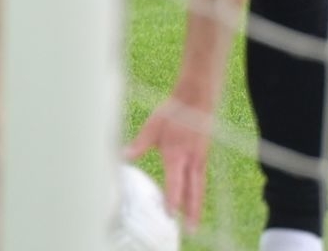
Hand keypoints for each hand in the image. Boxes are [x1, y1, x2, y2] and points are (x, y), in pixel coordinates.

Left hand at [125, 97, 211, 231]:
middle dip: (191, 212)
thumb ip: (139, 144)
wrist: (196, 98)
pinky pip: (201, 179)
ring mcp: (199, 159)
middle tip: (191, 230)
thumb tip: (123, 156)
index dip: (173, 200)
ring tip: (194, 222)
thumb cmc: (174, 112)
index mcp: (176, 154)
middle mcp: (191, 160)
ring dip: (197, 206)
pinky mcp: (203, 156)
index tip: (170, 214)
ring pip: (199, 188)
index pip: (175, 183)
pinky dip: (199, 193)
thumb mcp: (152, 126)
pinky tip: (195, 200)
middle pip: (193, 191)